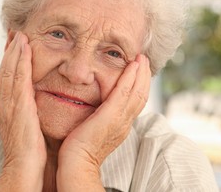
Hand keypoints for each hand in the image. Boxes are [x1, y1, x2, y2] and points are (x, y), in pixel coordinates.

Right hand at [0, 32, 45, 190]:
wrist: (24, 168)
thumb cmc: (29, 151)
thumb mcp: (26, 125)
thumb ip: (27, 110)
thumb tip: (34, 101)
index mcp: (6, 107)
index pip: (6, 78)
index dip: (9, 60)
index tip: (15, 44)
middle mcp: (3, 103)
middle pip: (4, 70)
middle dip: (9, 50)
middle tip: (14, 32)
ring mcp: (9, 104)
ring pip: (8, 71)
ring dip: (13, 51)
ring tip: (18, 33)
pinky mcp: (19, 107)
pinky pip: (18, 79)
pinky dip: (19, 61)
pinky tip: (24, 48)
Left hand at [57, 55, 150, 190]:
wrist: (76, 163)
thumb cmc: (79, 148)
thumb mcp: (93, 129)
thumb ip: (98, 117)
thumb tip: (93, 107)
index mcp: (121, 125)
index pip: (135, 102)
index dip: (139, 85)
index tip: (138, 70)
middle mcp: (125, 122)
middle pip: (141, 95)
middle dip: (144, 76)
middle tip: (143, 59)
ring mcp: (120, 120)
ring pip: (137, 92)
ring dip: (140, 73)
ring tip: (141, 58)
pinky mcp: (111, 116)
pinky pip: (124, 93)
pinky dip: (130, 78)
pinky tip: (132, 65)